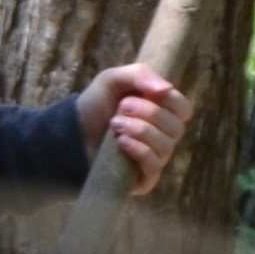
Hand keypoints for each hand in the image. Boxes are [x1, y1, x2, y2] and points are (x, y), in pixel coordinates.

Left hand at [79, 56, 192, 193]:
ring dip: (141, 131)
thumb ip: (141, 74)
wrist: (70, 134)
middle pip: (176, 128)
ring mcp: (154, 159)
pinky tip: (121, 142)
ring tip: (115, 124)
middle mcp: (162, 137)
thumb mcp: (113, 80)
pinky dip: (139, 151)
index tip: (145, 92)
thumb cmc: (95, 106)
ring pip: (166, 147)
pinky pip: (154, 166)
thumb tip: (166, 89)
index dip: (170, 100)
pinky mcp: (143, 179)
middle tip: (123, 107)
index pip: (184, 109)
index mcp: (161, 113)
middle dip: (150, 113)